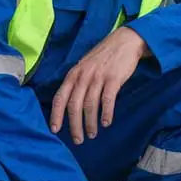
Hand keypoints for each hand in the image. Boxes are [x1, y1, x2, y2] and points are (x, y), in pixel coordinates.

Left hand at [50, 27, 148, 143]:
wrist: (125, 41)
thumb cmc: (104, 56)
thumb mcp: (85, 66)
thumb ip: (77, 82)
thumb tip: (70, 104)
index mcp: (74, 74)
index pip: (60, 97)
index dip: (56, 115)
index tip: (54, 130)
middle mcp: (83, 76)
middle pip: (74, 105)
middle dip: (74, 125)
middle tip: (78, 139)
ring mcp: (98, 76)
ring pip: (90, 105)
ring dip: (90, 122)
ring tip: (92, 133)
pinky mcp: (114, 78)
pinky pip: (108, 99)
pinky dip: (106, 113)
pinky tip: (106, 122)